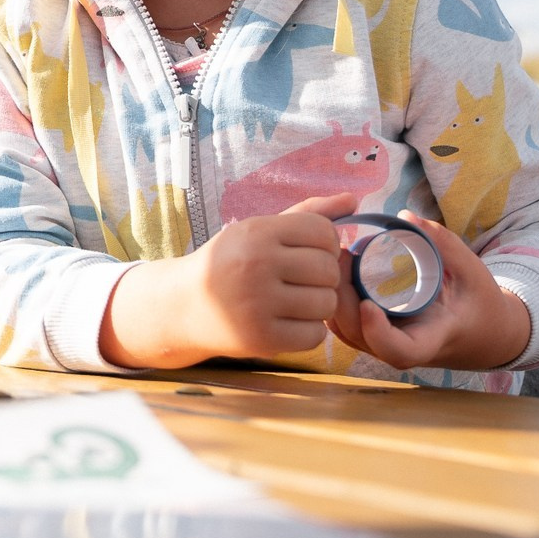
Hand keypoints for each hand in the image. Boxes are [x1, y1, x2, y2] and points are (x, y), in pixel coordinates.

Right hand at [99, 192, 363, 368]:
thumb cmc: (231, 262)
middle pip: (328, 269)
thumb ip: (308, 213)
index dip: (326, 243)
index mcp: (257, 232)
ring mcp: (258, 304)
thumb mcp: (260, 229)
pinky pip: (314, 335)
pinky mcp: (261, 338)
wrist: (184, 305)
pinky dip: (309, 331)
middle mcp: (257, 265)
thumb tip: (354, 198)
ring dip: (318, 304)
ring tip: (297, 300)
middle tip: (303, 280)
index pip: (323, 232)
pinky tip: (290, 321)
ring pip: (326, 303)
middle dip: (323, 276)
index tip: (310, 252)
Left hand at [328, 211, 531, 371]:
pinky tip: (334, 263)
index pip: (398, 351)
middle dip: (342, 300)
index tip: (369, 304)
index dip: (378, 333)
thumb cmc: (478, 301)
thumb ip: (443, 243)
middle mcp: (399, 348)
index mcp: (430, 339)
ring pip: (345, 330)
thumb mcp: (471, 270)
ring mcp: (381, 343)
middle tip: (341, 255)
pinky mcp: (370, 333)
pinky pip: (343, 320)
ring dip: (333, 295)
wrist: (480, 330)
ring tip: (335, 254)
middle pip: (359, 337)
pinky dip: (334, 295)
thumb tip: (405, 217)